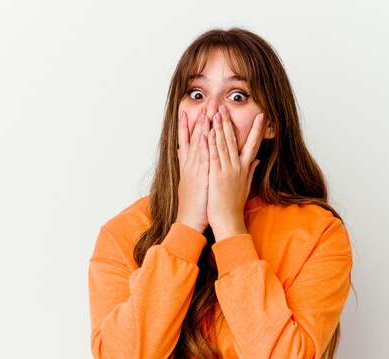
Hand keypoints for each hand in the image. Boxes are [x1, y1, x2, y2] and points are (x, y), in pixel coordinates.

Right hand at [175, 107, 210, 233]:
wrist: (189, 220)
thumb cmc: (193, 205)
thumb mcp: (190, 183)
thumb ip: (189, 167)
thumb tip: (183, 155)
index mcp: (188, 167)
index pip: (186, 142)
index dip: (187, 127)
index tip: (187, 113)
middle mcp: (189, 165)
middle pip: (192, 140)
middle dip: (196, 123)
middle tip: (200, 106)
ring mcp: (194, 170)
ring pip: (197, 145)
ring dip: (201, 129)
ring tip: (204, 113)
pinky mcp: (200, 177)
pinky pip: (202, 158)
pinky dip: (203, 145)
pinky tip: (205, 133)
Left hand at [207, 105, 267, 241]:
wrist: (228, 220)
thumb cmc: (234, 205)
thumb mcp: (246, 186)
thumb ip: (251, 171)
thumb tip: (258, 160)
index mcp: (244, 168)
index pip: (252, 144)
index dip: (257, 130)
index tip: (261, 116)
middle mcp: (237, 167)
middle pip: (233, 140)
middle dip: (228, 122)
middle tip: (224, 107)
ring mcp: (227, 170)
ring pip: (222, 144)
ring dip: (218, 127)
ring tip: (215, 112)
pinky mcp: (216, 175)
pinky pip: (213, 155)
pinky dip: (211, 143)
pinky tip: (209, 131)